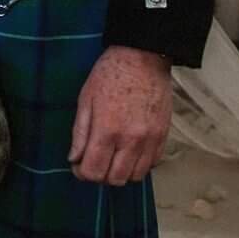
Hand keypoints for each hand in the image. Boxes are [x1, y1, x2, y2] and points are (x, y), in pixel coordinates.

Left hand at [69, 45, 172, 184]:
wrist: (143, 58)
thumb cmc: (109, 75)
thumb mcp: (85, 99)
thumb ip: (80, 133)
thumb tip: (74, 159)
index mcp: (107, 130)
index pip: (94, 171)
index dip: (82, 173)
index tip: (78, 165)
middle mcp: (131, 140)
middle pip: (115, 179)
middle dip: (100, 175)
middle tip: (94, 161)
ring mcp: (150, 140)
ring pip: (135, 176)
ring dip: (120, 172)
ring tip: (112, 157)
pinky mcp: (164, 136)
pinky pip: (152, 164)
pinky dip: (139, 164)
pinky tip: (129, 152)